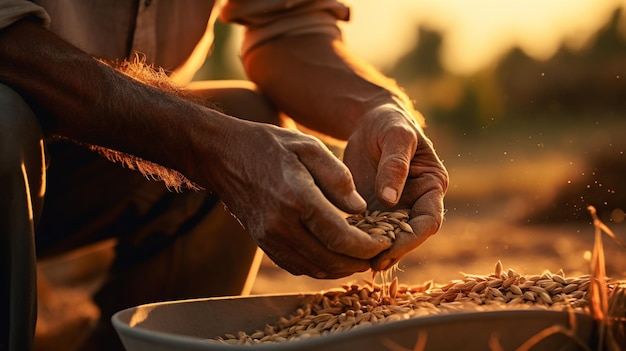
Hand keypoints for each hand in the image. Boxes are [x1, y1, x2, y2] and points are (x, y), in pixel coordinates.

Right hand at [205, 119, 392, 278]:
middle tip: (377, 253)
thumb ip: (338, 177)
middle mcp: (281, 225)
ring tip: (360, 257)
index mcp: (297, 198)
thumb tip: (359, 208)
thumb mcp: (309, 146)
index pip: (341, 238)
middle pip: (330, 261)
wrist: (223, 156)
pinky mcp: (263, 243)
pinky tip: (334, 254)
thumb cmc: (269, 146)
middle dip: (359, 262)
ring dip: (341, 268)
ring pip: (314, 268)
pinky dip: (320, 266)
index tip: (385, 241)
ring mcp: (269, 238)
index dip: (368, 246)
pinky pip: (297, 266)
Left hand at [343, 104, 448, 270]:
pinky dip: (357, 241)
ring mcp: (394, 209)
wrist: (370, 121)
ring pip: (387, 239)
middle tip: (371, 264)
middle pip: (409, 237)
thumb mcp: (396, 136)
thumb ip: (396, 165)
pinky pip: (367, 230)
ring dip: (373, 253)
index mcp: (432, 186)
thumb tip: (391, 200)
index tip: (392, 248)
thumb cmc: (389, 123)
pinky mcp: (373, 210)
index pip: (429, 220)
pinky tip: (341, 249)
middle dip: (392, 252)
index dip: (413, 238)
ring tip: (354, 264)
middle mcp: (416, 202)